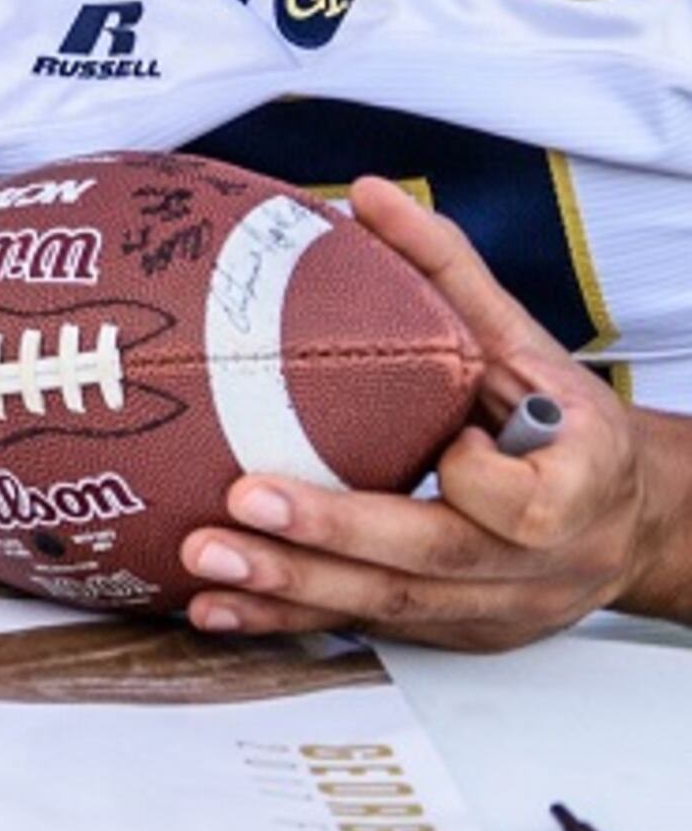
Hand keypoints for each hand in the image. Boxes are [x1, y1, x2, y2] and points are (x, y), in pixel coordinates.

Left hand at [180, 176, 691, 649]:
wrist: (627, 524)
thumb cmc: (565, 425)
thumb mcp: (525, 342)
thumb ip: (448, 273)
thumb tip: (364, 195)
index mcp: (577, 486)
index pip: (526, 501)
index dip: (475, 479)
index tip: (437, 443)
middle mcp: (536, 563)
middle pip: (433, 559)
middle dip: (335, 536)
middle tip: (243, 502)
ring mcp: (492, 609)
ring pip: (388, 608)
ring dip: (288, 590)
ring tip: (204, 560)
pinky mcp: (450, 634)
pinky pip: (362, 630)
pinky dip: (284, 622)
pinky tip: (212, 609)